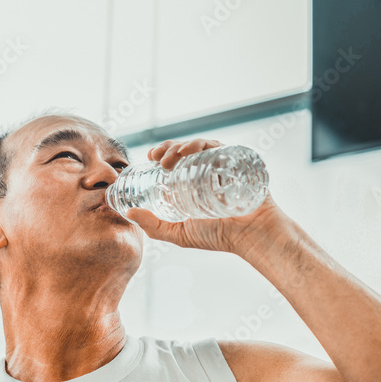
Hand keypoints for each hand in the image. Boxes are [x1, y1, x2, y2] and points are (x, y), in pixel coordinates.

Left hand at [123, 138, 284, 254]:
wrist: (251, 237)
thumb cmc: (217, 236)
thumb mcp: (178, 233)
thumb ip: (153, 226)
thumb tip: (129, 212)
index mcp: (192, 180)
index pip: (174, 160)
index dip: (161, 153)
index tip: (149, 157)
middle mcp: (207, 170)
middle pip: (185, 150)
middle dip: (168, 148)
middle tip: (157, 158)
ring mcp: (223, 165)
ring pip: (200, 145)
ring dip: (182, 145)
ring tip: (172, 157)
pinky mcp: (238, 162)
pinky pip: (220, 146)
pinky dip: (204, 144)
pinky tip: (191, 151)